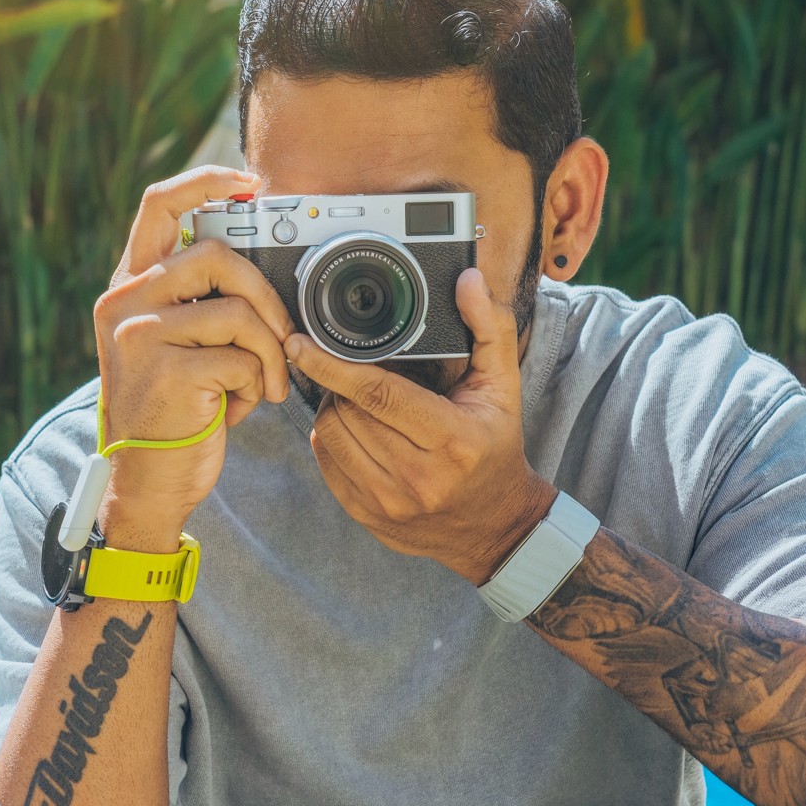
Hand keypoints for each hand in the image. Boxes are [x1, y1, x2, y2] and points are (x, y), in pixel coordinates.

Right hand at [93, 167, 294, 544]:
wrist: (148, 481)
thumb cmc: (177, 410)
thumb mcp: (179, 343)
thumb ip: (203, 299)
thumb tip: (265, 261)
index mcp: (130, 285)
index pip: (159, 204)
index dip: (207, 180)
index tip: (250, 181)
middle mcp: (125, 301)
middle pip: (219, 255)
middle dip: (268, 296)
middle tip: (282, 336)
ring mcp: (139, 333)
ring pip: (240, 311)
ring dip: (269, 353)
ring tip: (262, 383)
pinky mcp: (164, 370)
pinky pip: (242, 357)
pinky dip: (257, 385)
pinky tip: (238, 407)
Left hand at [284, 267, 556, 583]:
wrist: (494, 525)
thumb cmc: (495, 447)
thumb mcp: (504, 387)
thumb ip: (490, 328)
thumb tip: (469, 280)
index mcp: (452, 440)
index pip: (379, 395)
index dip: (334, 365)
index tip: (301, 343)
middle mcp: (419, 478)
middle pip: (348, 412)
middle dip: (341, 385)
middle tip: (358, 374)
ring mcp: (390, 503)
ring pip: (331, 436)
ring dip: (334, 410)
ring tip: (359, 402)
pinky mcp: (368, 516)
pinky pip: (326, 464)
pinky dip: (331, 440)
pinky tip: (355, 430)